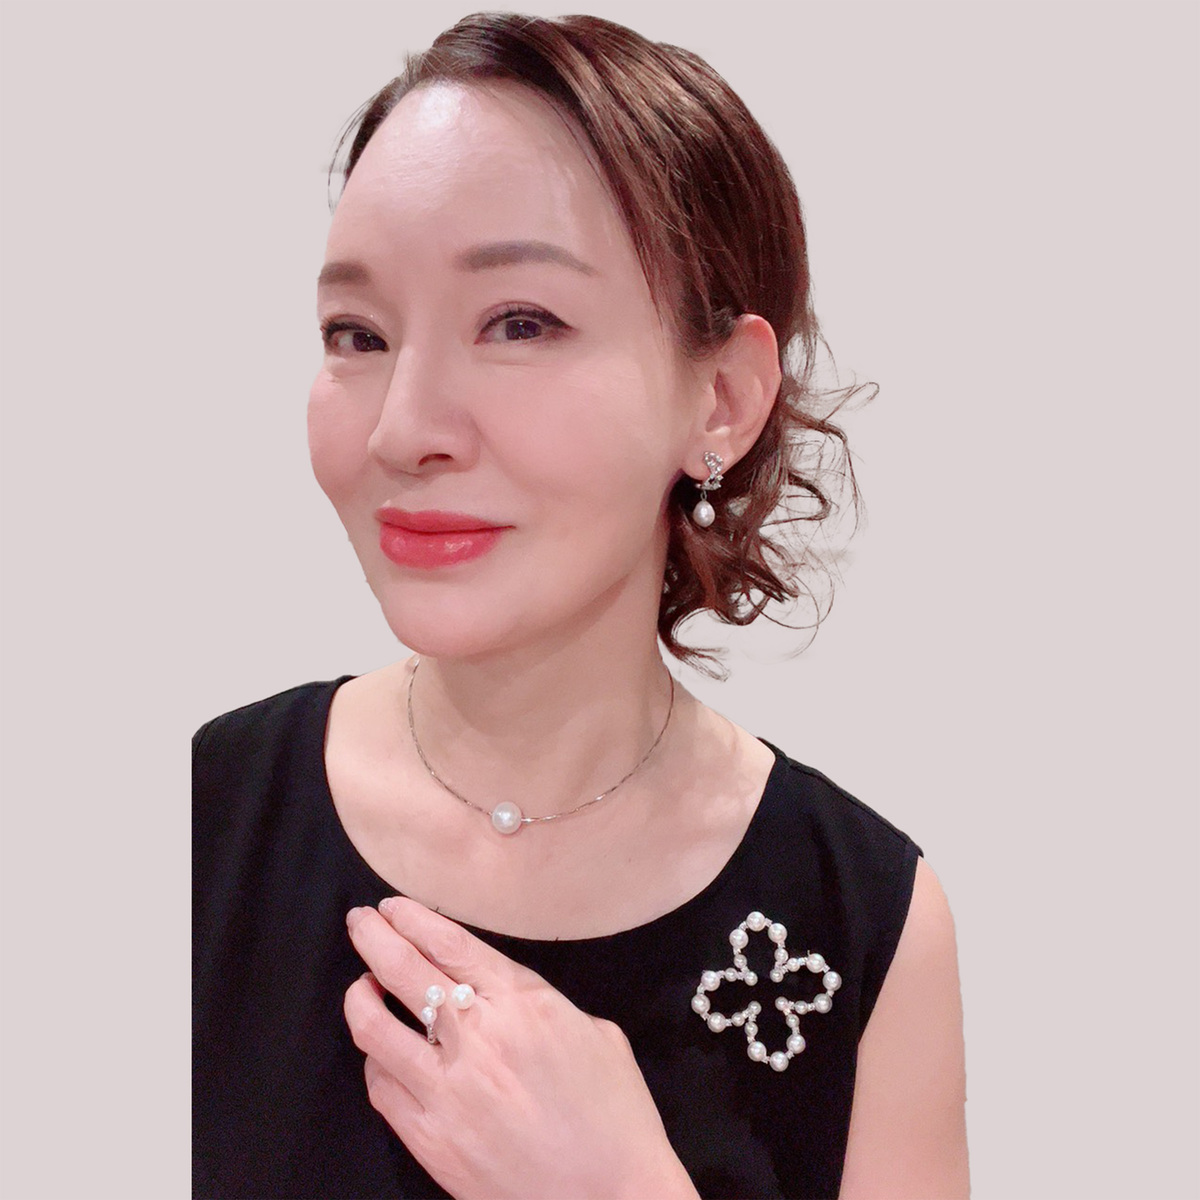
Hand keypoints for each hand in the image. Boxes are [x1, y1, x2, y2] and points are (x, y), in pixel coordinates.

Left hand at [344, 896, 698, 1199]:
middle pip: (403, 969)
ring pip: (375, 1028)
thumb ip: (541, 1004)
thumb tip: (507, 994)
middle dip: (374, 936)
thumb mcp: (596, 1033)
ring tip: (360, 985)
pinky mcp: (430, 1139)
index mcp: (524, 1004)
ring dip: (359, 996)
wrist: (613, 1198)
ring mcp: (448, 1092)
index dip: (413, 918)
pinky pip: (381, 1087)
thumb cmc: (614, 1117)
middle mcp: (480, 1040)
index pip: (450, 944)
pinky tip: (381, 1051)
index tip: (394, 906)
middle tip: (360, 921)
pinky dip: (375, 1060)